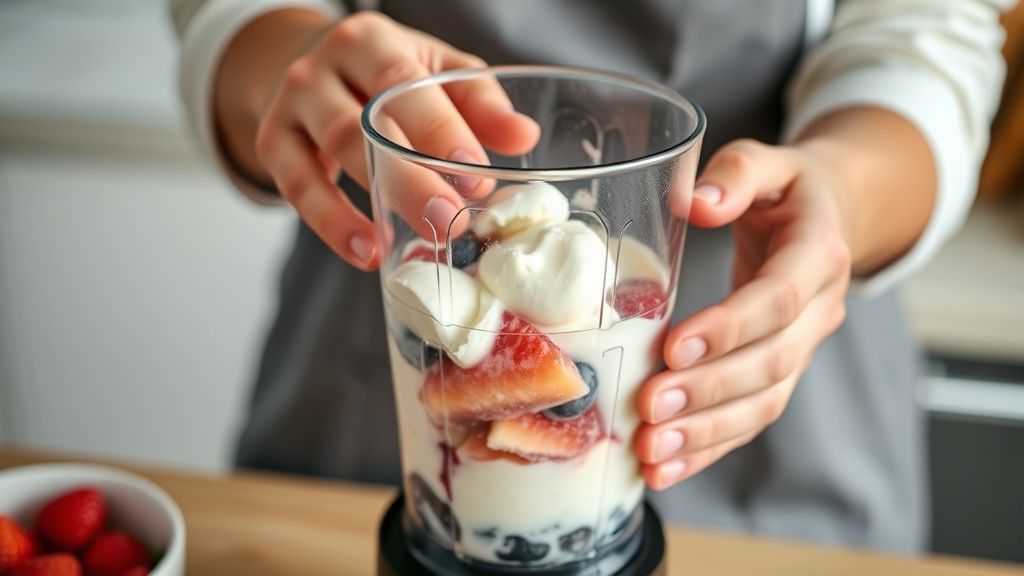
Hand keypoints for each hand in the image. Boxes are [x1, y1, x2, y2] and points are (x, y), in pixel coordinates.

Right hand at [221, 10, 538, 268]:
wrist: (312, 66)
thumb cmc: (388, 74)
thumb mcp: (436, 72)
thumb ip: (480, 103)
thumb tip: (524, 137)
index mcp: (371, 42)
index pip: (403, 83)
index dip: (439, 129)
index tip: (476, 172)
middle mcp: (322, 68)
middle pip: (363, 125)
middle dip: (410, 176)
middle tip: (452, 218)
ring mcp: (291, 105)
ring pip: (329, 157)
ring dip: (374, 204)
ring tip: (412, 242)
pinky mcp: (273, 143)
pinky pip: (298, 189)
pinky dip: (332, 225)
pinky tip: (367, 252)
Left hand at [634, 138, 852, 489]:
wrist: (829, 217)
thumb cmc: (785, 188)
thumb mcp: (768, 160)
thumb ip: (737, 175)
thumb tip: (697, 202)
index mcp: (818, 253)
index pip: (777, 300)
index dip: (729, 327)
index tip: (674, 348)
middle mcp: (819, 310)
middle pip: (771, 363)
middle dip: (708, 391)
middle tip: (650, 407)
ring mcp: (803, 349)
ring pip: (764, 404)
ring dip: (706, 434)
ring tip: (652, 452)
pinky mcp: (780, 375)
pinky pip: (750, 420)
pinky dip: (709, 450)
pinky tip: (665, 469)